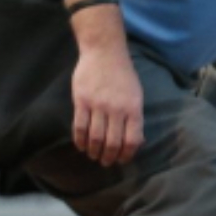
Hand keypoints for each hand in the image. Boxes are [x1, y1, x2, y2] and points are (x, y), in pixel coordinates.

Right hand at [72, 44, 143, 166]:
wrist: (105, 52)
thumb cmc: (123, 75)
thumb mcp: (136, 94)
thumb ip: (134, 116)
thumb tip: (135, 140)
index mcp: (134, 108)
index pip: (132, 140)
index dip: (127, 154)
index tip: (122, 160)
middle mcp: (116, 109)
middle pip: (112, 142)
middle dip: (109, 157)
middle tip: (106, 162)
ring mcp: (98, 105)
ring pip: (95, 137)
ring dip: (94, 151)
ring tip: (94, 156)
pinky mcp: (81, 101)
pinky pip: (79, 127)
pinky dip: (80, 140)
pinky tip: (81, 146)